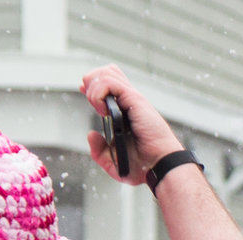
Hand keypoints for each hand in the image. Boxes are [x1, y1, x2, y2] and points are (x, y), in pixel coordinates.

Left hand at [82, 66, 181, 184]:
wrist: (158, 166)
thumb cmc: (143, 166)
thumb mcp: (113, 163)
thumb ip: (99, 151)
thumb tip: (91, 134)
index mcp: (125, 111)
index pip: (108, 84)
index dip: (92, 84)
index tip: (83, 91)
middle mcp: (128, 101)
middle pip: (107, 71)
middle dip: (91, 82)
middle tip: (93, 103)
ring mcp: (131, 98)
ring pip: (106, 72)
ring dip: (94, 89)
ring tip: (99, 109)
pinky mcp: (134, 99)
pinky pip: (108, 82)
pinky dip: (98, 94)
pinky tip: (103, 111)